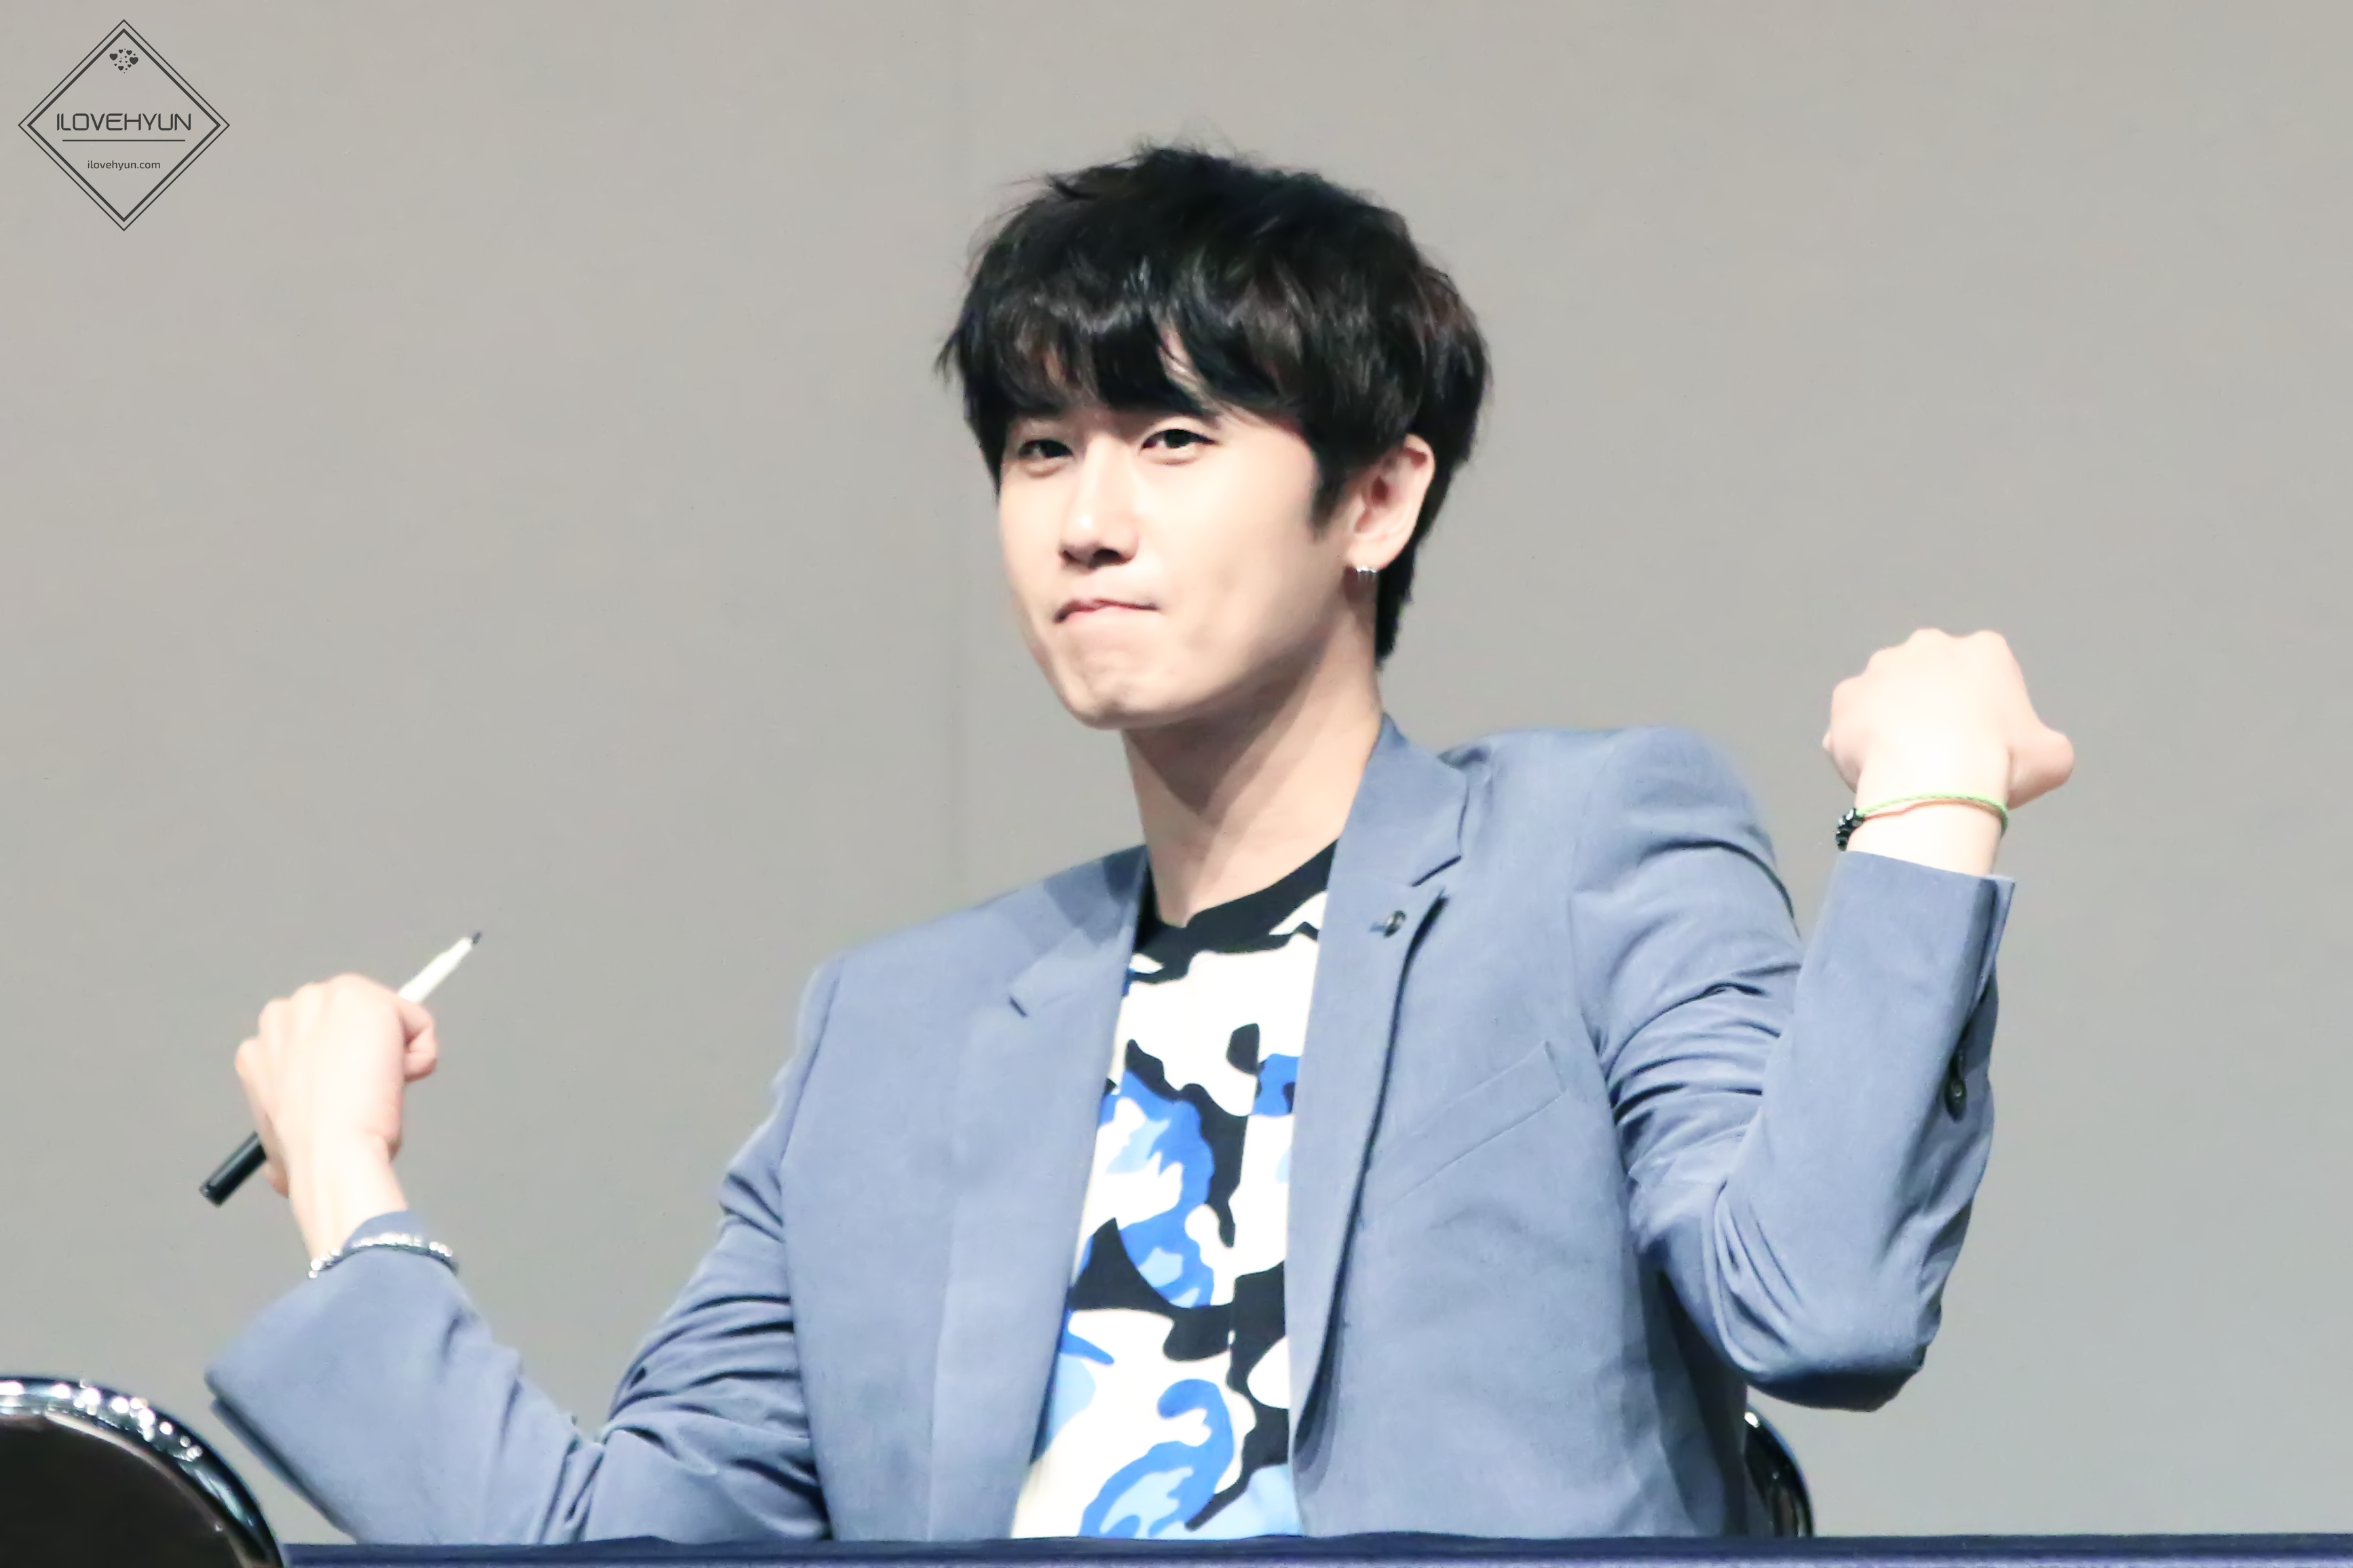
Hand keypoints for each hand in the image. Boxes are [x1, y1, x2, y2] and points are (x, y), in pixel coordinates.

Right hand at [235, 975, 438, 1258]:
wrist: (329, 1152)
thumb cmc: (310, 1157)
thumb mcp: (281, 1146)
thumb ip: (285, 1133)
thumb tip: (279, 1173)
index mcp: (261, 1047)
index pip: (318, 1036)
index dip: (342, 1065)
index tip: (349, 1093)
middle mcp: (285, 1012)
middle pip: (352, 1017)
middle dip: (367, 1051)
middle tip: (365, 1093)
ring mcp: (322, 1000)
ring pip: (387, 1016)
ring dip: (395, 1054)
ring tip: (376, 1091)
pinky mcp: (364, 999)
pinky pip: (418, 1021)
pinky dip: (421, 1054)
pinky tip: (398, 1080)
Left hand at [1824, 629, 2073, 872]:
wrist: (1935, 783)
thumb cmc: (2002, 763)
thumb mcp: (2051, 756)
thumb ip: (2042, 743)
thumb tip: (2036, 752)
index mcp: (1984, 650)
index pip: (1985, 669)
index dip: (1984, 706)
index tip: (1983, 738)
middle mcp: (1927, 646)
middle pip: (1930, 674)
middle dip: (1932, 703)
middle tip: (1939, 749)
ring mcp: (1879, 669)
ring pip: (1887, 695)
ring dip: (1892, 720)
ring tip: (1903, 763)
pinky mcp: (1845, 697)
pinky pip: (1853, 722)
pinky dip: (1859, 743)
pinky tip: (1875, 770)